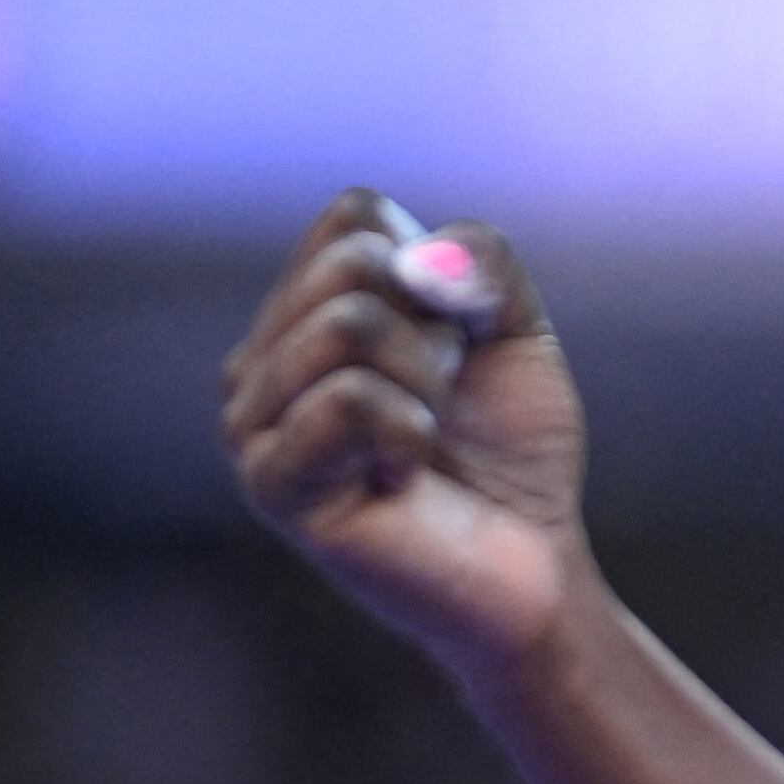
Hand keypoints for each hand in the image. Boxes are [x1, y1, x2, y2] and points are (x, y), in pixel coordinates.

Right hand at [218, 190, 590, 678]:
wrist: (532, 567)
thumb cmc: (511, 453)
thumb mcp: (515, 331)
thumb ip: (482, 262)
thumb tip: (421, 262)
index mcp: (305, 311)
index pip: (355, 216)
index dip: (441, 273)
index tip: (460, 347)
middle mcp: (260, 358)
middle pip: (352, 264)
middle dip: (437, 330)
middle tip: (444, 405)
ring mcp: (251, 421)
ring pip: (349, 328)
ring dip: (428, 383)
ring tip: (424, 445)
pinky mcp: (269, 482)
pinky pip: (347, 401)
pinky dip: (408, 431)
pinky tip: (402, 480)